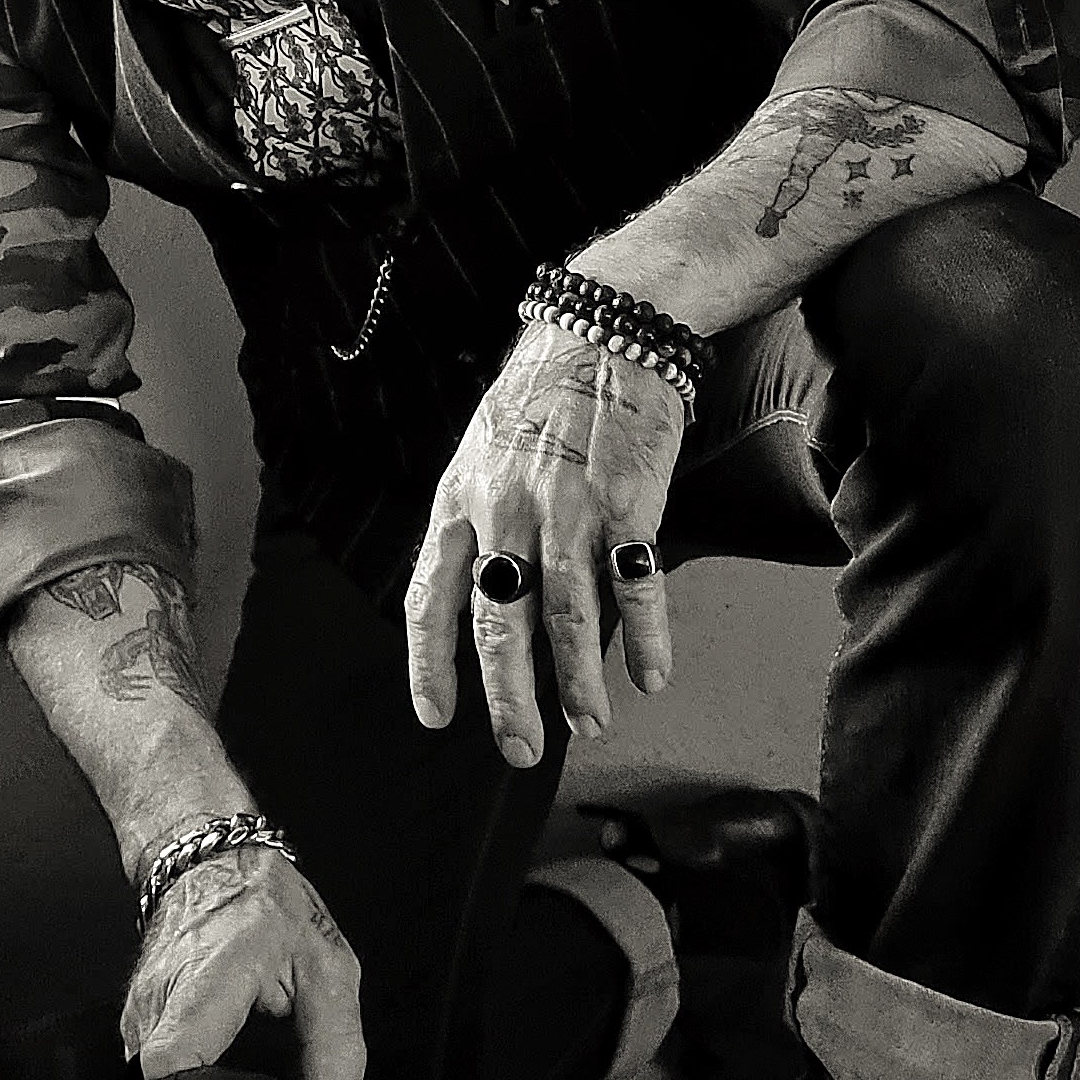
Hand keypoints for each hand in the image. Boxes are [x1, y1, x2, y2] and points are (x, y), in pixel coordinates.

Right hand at [120, 847, 366, 1079]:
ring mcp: (139, 1009)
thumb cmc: (273, 911)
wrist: (214, 864)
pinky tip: (210, 1078)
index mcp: (211, 976)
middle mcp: (161, 994)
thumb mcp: (329, 968)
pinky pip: (152, 1067)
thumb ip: (336, 1045)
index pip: (171, 1060)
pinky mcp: (134, 1021)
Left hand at [406, 327, 687, 763]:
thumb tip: (482, 600)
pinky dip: (644, 635)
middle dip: (506, 697)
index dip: (429, 664)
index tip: (436, 717)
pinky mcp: (627, 500)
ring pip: (564, 615)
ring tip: (586, 724)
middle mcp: (505, 510)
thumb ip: (477, 524)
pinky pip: (633, 584)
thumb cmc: (542, 398)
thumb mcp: (482, 453)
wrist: (604, 328)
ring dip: (576, 681)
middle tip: (518, 751)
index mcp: (460, 500)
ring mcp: (567, 507)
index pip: (428, 597)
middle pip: (497, 622)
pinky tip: (651, 674)